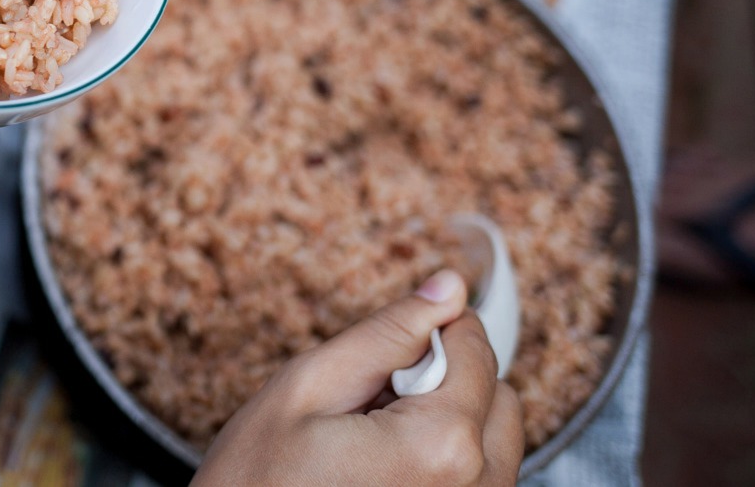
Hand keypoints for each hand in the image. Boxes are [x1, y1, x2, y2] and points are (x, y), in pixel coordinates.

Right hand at [193, 270, 523, 485]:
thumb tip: (447, 287)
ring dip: (450, 423)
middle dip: (448, 380)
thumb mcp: (308, 387)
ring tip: (379, 443)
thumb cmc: (257, 485)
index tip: (386, 352)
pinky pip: (479, 479)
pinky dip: (446, 462)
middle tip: (375, 402)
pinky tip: (387, 470)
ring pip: (495, 440)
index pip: (476, 348)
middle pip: (497, 396)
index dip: (429, 331)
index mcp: (440, 445)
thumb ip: (388, 332)